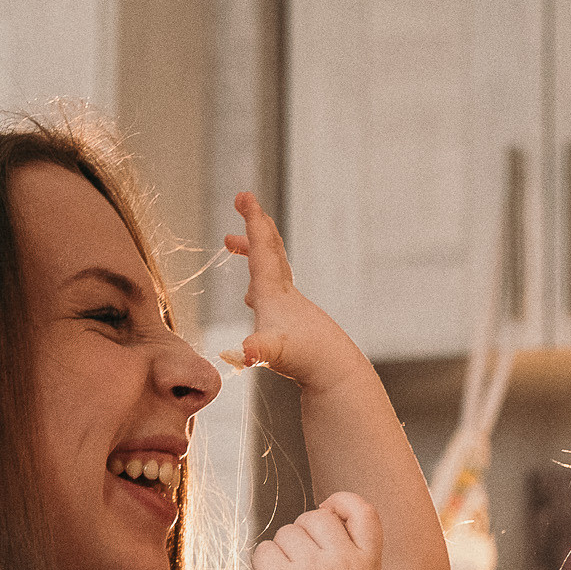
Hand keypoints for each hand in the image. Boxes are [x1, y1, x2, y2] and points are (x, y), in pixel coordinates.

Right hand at [220, 191, 371, 394]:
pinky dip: (259, 286)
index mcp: (274, 292)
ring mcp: (291, 308)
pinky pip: (273, 294)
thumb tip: (240, 354)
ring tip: (233, 247)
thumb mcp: (275, 353)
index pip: (262, 247)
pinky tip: (254, 300)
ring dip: (252, 254)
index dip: (253, 219)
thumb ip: (257, 351)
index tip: (244, 194)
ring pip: (270, 270)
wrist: (337, 375)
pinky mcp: (294, 324)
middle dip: (253, 225)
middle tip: (241, 204)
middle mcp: (284, 294)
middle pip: (270, 250)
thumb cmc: (305, 360)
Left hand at [251, 492, 383, 569]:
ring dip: (284, 551)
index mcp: (368, 565)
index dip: (342, 502)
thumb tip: (326, 505)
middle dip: (306, 533)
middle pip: (316, 517)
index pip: (363, 510)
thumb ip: (355, 545)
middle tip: (308, 567)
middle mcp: (342, 566)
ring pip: (287, 532)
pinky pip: (264, 548)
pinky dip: (265, 564)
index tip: (329, 510)